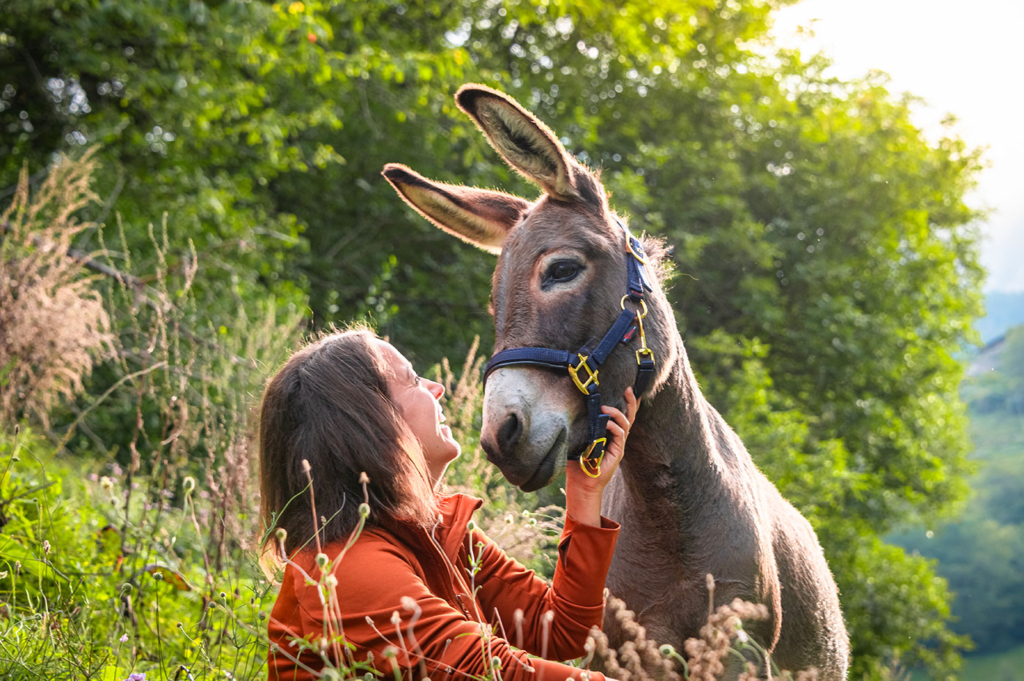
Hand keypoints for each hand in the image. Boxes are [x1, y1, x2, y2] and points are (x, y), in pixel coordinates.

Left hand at [564, 387, 639, 525]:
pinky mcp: (617, 453)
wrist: (581, 484)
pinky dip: (614, 427)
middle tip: (628, 388)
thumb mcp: (577, 440)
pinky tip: (607, 423)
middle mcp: (616, 438)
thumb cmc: (577, 463)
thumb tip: (569, 409)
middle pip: (629, 417)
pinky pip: (620, 436)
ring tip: (606, 408)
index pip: (620, 416)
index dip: (626, 402)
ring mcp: (618, 445)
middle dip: (631, 402)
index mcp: (609, 434)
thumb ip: (578, 427)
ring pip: (625, 424)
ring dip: (617, 413)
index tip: (627, 387)